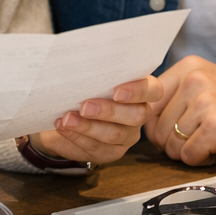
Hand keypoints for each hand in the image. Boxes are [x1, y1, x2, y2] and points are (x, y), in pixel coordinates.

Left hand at [27, 76, 164, 164]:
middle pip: (135, 116)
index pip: (153, 90)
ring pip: (114, 134)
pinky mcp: (110, 152)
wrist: (62, 112)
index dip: (139, 91)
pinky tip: (64, 127)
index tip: (117, 91)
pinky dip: (77, 136)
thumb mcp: (90, 76)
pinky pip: (96, 148)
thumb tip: (83, 61)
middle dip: (109, 111)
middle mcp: (138, 114)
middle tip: (85, 106)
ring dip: (88, 126)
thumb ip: (95, 71)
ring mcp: (126, 136)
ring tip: (67, 118)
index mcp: (140, 91)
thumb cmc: (81, 88)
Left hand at [144, 56, 215, 165]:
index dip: (154, 124)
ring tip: (213, 140)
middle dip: (174, 143)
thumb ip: (176, 95)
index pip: (147, 103)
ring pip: (171, 145)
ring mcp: (206, 101)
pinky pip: (188, 156)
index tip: (165, 129)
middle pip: (156, 128)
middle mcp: (195, 79)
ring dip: (190, 152)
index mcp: (189, 67)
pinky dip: (202, 160)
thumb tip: (138, 115)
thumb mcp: (209, 87)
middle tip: (201, 137)